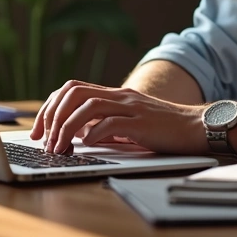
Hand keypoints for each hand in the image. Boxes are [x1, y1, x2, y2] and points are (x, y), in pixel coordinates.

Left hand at [28, 80, 206, 154]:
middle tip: (44, 140)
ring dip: (66, 128)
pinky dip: (93, 135)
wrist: (197, 126)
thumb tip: (76, 134)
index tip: (39, 130)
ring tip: (59, 148)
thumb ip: (105, 123)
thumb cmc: (163, 128)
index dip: (50, 107)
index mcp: (114, 94)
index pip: (72, 89)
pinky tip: (86, 146)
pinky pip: (111, 123)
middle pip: (74, 92)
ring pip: (88, 106)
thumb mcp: (128, 122)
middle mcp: (119, 95)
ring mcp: (131, 107)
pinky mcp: (142, 122)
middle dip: (52, 115)